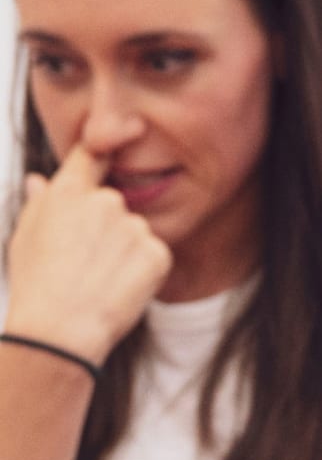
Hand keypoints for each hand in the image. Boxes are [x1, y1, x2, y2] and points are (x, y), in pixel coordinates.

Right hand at [4, 143, 170, 363]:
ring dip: (123, 251)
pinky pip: (153, 255)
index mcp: (68, 194)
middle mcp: (105, 201)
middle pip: (114, 205)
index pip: (92, 156)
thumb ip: (39, 204)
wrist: (59, 330)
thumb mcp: (25, 239)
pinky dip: (141, 271)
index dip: (108, 146)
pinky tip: (118, 289)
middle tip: (83, 262)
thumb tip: (38, 181)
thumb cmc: (36, 285)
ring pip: (134, 232)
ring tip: (97, 280)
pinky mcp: (158, 252)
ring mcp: (134, 226)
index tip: (130, 129)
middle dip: (105, 228)